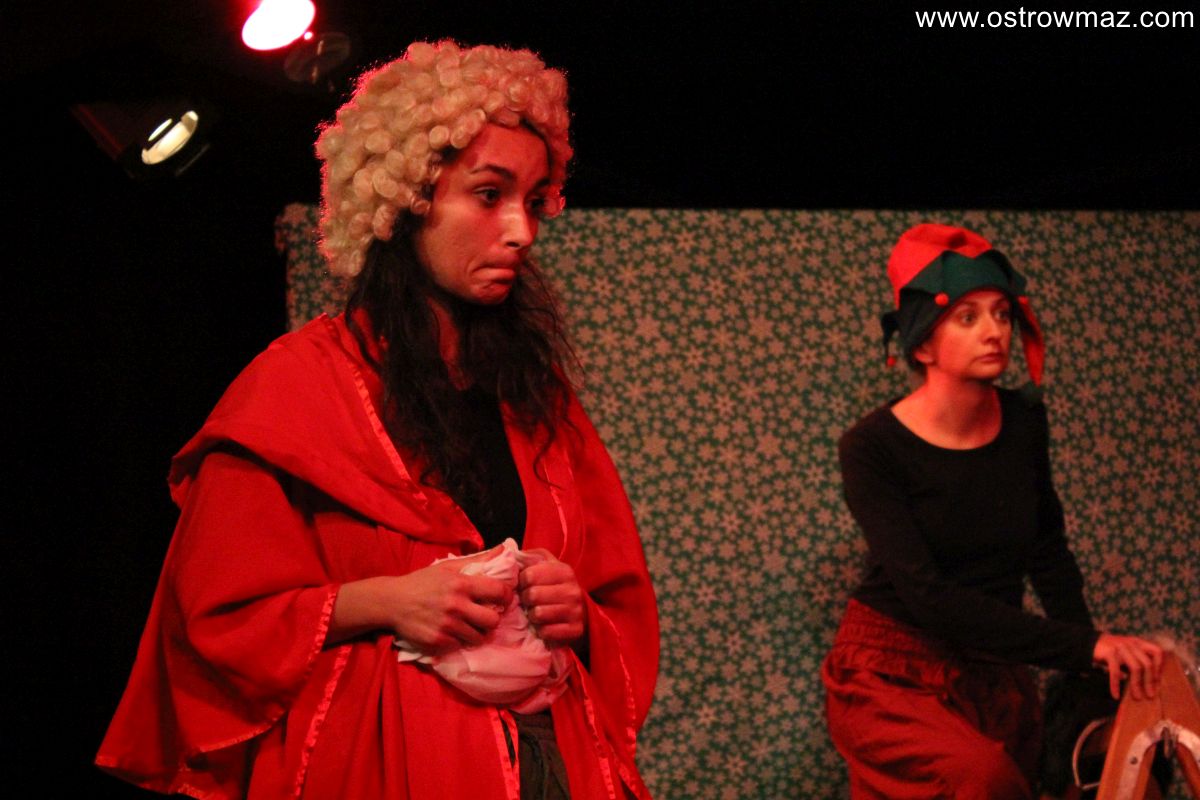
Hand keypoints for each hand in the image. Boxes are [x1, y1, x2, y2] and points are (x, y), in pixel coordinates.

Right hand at [330, 547, 511, 653]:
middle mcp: (456, 606)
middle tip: (485, 616)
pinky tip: (451, 631)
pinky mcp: (437, 642)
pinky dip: (459, 640)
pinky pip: (461, 645)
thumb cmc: (422, 582)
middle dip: (492, 619)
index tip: (502, 598)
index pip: (498, 592)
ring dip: (476, 632)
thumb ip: (479, 559)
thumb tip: (505, 548)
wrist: (392, 602)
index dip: (506, 595)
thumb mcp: (448, 567)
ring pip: (479, 637)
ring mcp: (447, 626)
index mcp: (461, 584)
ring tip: (468, 625)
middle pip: (493, 621)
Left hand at [518, 549, 585, 645]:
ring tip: (536, 613)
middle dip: (526, 600)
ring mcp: (576, 611)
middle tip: (529, 602)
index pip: (529, 575)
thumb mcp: (546, 565)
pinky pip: (547, 632)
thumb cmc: (555, 586)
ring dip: (532, 616)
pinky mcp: (576, 630)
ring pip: (538, 614)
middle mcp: (573, 590)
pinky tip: (545, 626)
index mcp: (564, 571)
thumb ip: (529, 558)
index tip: (525, 586)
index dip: (521, 582)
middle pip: (532, 595)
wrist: (580, 611)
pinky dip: (542, 631)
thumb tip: (510, 554)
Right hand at [1092, 633, 1163, 699]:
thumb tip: (1149, 681)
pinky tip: (1115, 695)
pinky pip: (1115, 672)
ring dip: (1137, 685)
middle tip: (1150, 695)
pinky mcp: (1109, 653)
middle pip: (1147, 663)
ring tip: (1137, 697)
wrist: (1088, 642)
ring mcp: (1120, 648)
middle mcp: (1131, 644)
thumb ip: (1137, 661)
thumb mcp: (1127, 651)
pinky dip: (1116, 685)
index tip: (1157, 679)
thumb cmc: (1111, 650)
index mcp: (1138, 643)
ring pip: (1135, 668)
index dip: (1160, 666)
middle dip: (1149, 681)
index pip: (1157, 651)